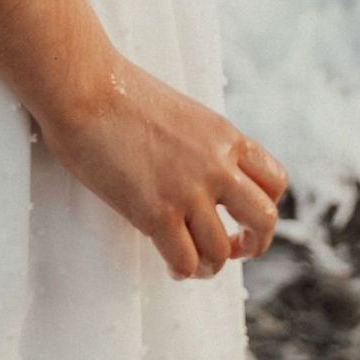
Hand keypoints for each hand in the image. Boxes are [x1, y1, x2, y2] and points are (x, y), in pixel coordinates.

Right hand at [39, 58, 288, 280]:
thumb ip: (200, 143)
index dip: (266, 205)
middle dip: (255, 243)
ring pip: (222, 251)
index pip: (275, 181)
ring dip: (210, 265)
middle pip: (265, 220)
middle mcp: (216, 166)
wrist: (84, 88)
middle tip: (236, 246)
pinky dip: (181, 270)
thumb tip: (193, 170)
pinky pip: (185, 261)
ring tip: (194, 263)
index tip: (243, 215)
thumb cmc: (116, 91)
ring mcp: (188, 192)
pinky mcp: (156, 213)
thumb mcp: (180, 111)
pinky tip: (170, 264)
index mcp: (224, 136)